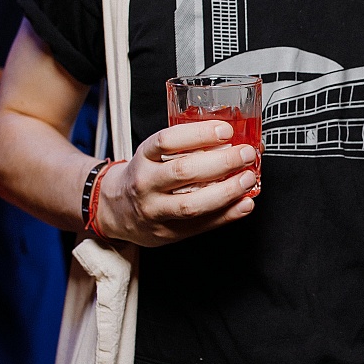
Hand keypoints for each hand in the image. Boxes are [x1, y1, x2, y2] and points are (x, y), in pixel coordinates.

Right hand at [94, 121, 258, 245]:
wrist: (116, 210)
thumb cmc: (144, 177)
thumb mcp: (154, 155)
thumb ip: (186, 147)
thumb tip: (235, 137)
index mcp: (143, 158)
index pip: (167, 141)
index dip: (199, 134)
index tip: (225, 131)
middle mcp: (146, 184)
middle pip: (183, 172)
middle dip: (221, 162)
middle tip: (245, 154)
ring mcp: (155, 211)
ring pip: (191, 204)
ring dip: (227, 192)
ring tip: (247, 180)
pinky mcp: (168, 233)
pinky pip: (201, 226)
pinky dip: (228, 215)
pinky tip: (244, 204)